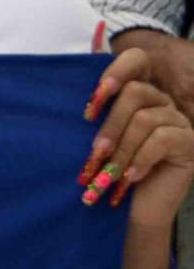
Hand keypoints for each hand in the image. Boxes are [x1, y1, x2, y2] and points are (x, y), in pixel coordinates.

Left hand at [84, 46, 193, 253]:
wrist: (138, 208)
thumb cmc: (114, 168)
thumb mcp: (103, 135)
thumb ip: (100, 109)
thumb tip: (86, 89)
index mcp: (142, 92)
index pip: (137, 59)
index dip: (116, 70)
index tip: (91, 102)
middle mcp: (164, 101)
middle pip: (135, 92)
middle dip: (110, 123)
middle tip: (95, 151)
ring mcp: (180, 121)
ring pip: (145, 119)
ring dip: (122, 148)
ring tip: (107, 171)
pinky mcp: (191, 142)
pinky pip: (162, 140)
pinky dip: (140, 158)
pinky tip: (130, 177)